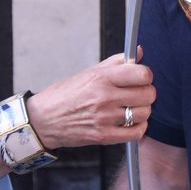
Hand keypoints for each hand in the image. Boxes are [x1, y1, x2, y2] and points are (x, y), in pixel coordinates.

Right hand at [26, 52, 154, 149]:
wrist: (43, 120)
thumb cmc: (64, 95)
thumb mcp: (88, 73)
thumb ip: (116, 62)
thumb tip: (139, 52)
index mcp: (101, 78)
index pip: (141, 74)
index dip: (146, 75)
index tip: (142, 77)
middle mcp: (104, 97)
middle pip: (147, 94)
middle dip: (147, 92)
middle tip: (138, 93)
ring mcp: (105, 118)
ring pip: (144, 113)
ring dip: (142, 110)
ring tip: (132, 108)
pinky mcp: (104, 136)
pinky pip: (136, 133)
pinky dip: (138, 128)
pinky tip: (130, 123)